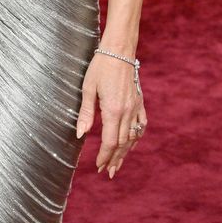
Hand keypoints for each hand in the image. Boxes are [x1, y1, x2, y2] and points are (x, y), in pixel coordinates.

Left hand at [76, 51, 146, 179]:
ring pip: (133, 137)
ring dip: (125, 152)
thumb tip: (80, 135)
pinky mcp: (139, 102)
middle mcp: (127, 112)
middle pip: (122, 143)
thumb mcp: (88, 88)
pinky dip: (137, 137)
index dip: (104, 156)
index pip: (109, 141)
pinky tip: (133, 143)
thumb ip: (86, 113)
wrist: (119, 51)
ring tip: (118, 164)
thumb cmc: (100, 67)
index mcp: (113, 110)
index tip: (98, 166)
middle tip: (108, 171)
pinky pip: (141, 125)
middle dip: (114, 159)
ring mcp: (135, 108)